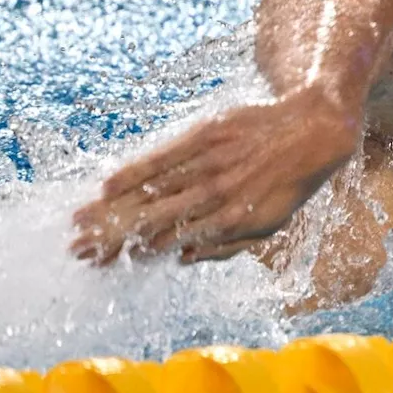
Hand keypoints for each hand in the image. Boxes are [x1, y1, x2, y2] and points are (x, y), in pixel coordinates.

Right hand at [71, 88, 360, 265]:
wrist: (315, 128)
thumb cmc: (289, 182)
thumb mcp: (269, 224)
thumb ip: (227, 245)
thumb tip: (181, 257)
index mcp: (233, 222)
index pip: (170, 243)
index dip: (133, 255)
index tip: (102, 264)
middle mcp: (218, 196)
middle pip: (153, 222)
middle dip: (112, 238)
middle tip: (77, 251)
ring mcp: (212, 164)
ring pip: (152, 191)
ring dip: (112, 209)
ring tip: (79, 222)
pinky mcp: (208, 135)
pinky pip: (165, 157)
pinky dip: (135, 172)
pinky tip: (107, 186)